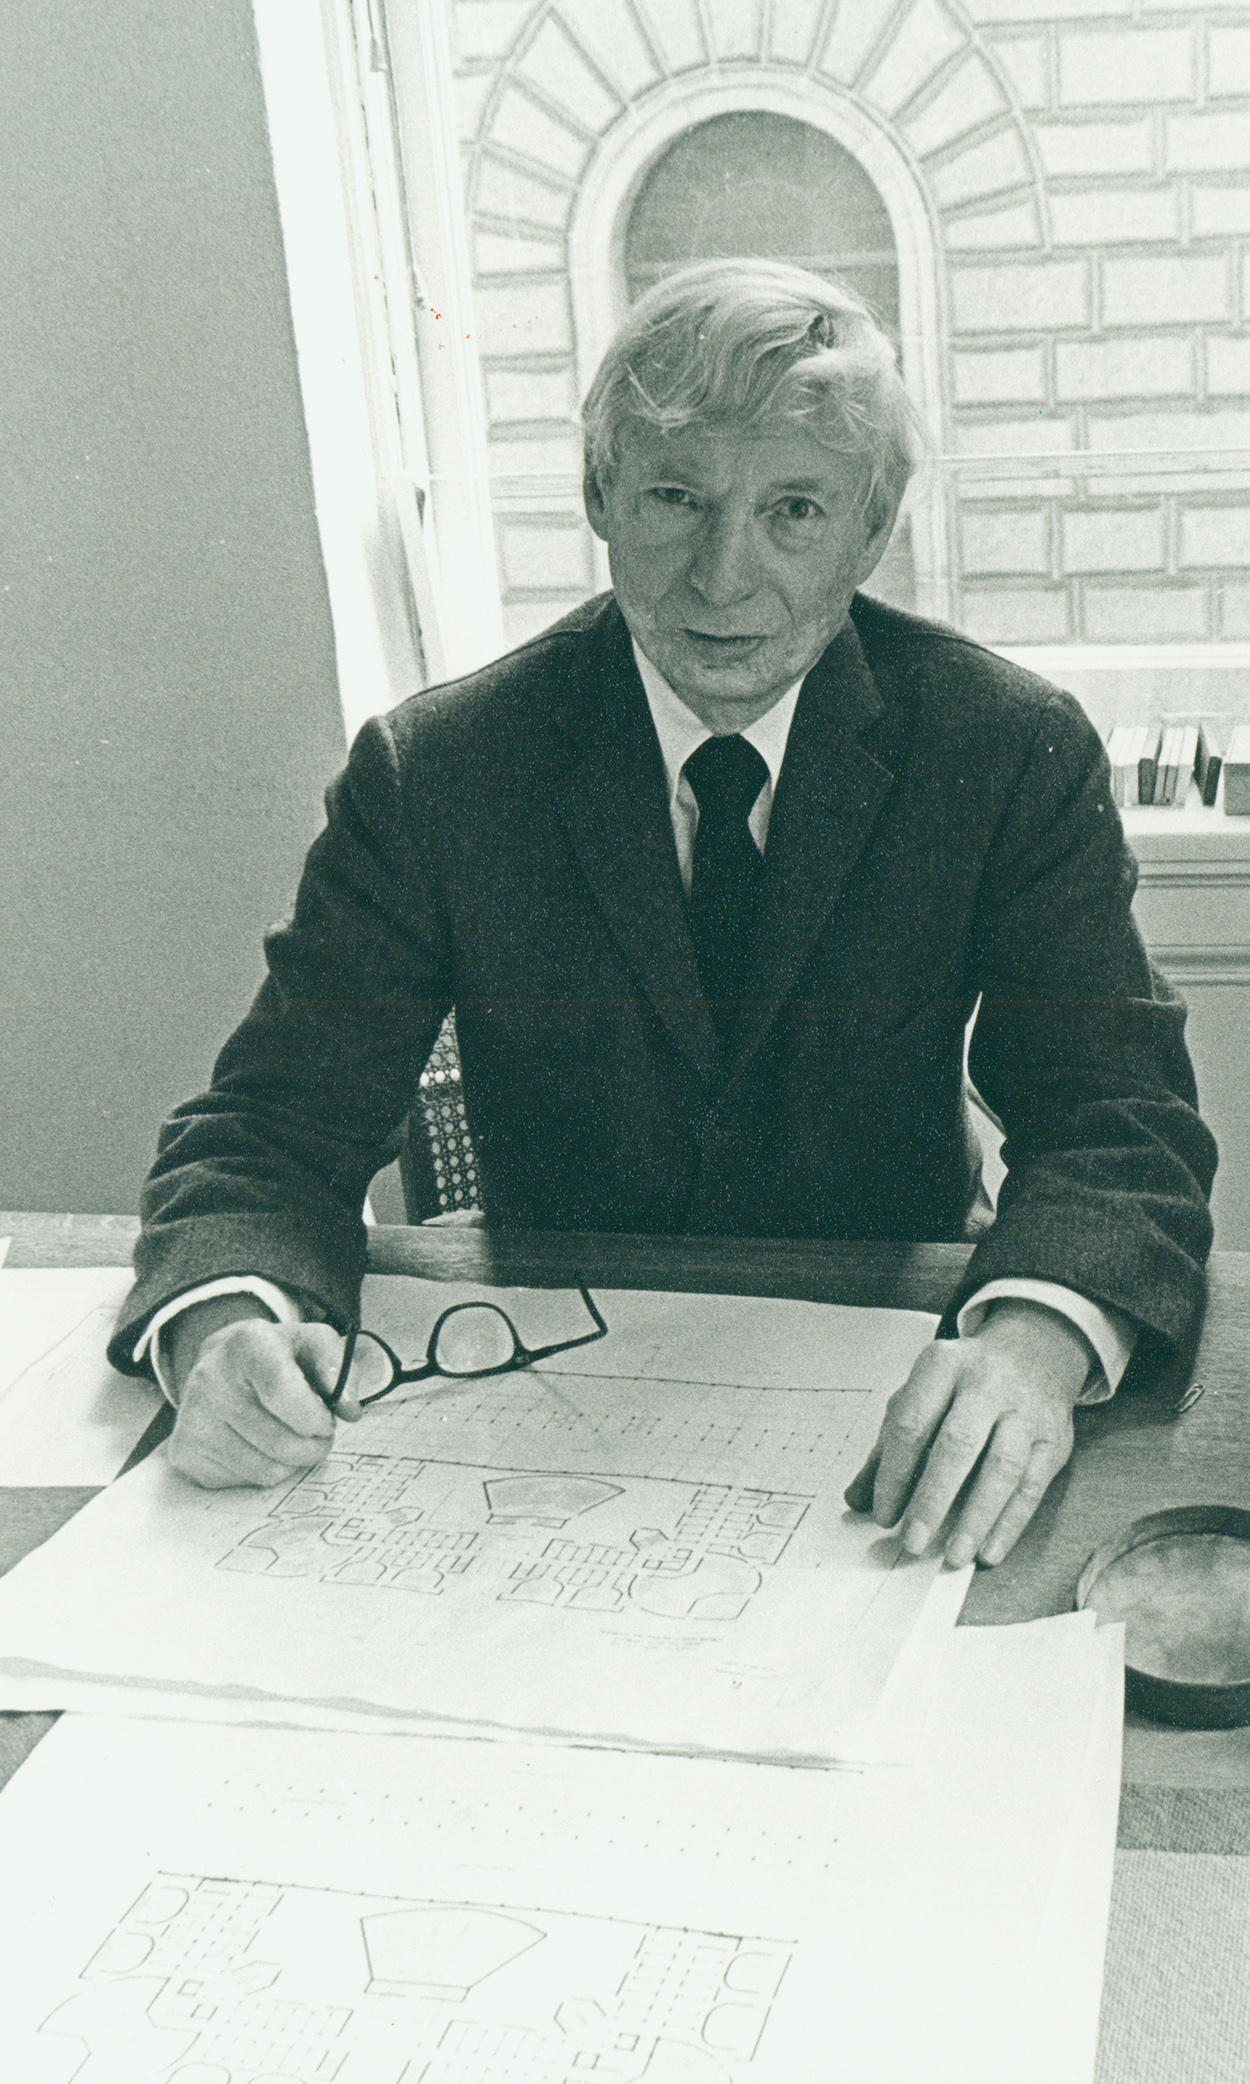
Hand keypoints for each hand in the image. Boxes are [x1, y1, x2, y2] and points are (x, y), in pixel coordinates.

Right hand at [165, 1299, 361, 1489]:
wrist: (222, 1364)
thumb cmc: (278, 1357)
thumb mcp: (314, 1344)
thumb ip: (340, 1369)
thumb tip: (348, 1409)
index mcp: (247, 1343)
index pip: (284, 1392)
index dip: (315, 1417)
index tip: (327, 1421)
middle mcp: (210, 1378)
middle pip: (280, 1441)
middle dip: (313, 1445)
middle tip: (317, 1434)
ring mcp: (192, 1417)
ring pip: (266, 1469)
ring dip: (292, 1462)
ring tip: (291, 1437)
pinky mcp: (184, 1451)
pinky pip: (243, 1482)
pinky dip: (263, 1471)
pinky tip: (259, 1445)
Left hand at [844, 1301, 1091, 1566]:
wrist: (1034, 1351)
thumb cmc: (963, 1384)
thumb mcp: (919, 1396)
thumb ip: (886, 1448)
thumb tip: (857, 1500)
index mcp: (942, 1366)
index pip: (911, 1423)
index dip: (894, 1474)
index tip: (883, 1515)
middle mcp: (987, 1384)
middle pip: (957, 1444)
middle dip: (932, 1498)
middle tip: (912, 1542)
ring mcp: (1025, 1411)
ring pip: (1002, 1467)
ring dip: (976, 1518)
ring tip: (953, 1555)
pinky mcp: (1054, 1439)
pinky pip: (1032, 1486)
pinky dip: (1010, 1523)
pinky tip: (989, 1550)